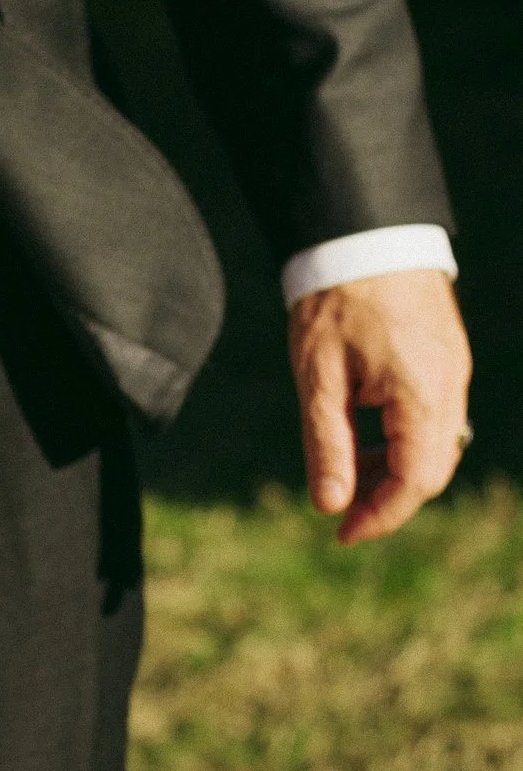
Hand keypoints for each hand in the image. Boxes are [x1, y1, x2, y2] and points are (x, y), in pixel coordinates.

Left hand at [290, 269, 470, 542]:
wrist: (362, 236)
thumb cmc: (334, 302)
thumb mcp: (318, 378)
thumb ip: (327, 443)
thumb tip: (329, 505)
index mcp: (423, 395)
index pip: (415, 481)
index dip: (380, 516)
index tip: (341, 534)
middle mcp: (451, 388)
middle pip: (431, 470)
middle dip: (387, 499)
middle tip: (340, 513)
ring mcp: (453, 372)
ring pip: (434, 446)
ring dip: (394, 470)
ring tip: (345, 475)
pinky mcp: (445, 360)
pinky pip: (433, 418)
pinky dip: (402, 440)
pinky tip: (363, 438)